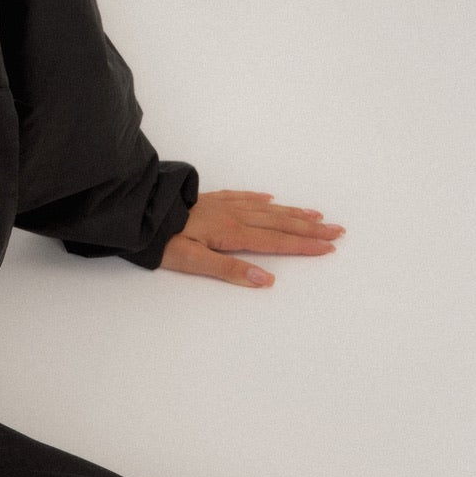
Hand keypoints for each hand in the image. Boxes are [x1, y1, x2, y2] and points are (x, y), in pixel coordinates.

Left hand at [160, 189, 344, 288]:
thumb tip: (265, 279)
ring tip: (316, 215)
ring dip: (293, 213)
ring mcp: (222, 204)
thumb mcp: (191, 262)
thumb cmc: (161, 240)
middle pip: (278, 223)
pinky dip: (261, 199)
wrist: (138, 211)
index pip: (275, 242)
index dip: (303, 246)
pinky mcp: (210, 199)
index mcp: (231, 232)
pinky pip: (244, 196)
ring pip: (266, 208)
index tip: (329, 247)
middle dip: (309, 228)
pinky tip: (271, 199)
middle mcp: (232, 215)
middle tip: (337, 231)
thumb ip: (228, 269)